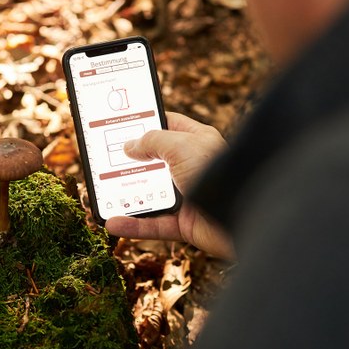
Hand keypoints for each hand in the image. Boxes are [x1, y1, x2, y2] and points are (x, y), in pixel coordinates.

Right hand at [105, 112, 234, 259]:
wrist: (246, 214)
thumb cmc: (217, 172)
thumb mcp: (180, 145)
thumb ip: (152, 141)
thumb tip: (130, 146)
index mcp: (198, 141)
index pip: (169, 125)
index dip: (146, 123)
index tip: (122, 123)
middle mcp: (193, 167)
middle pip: (155, 162)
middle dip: (130, 163)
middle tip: (104, 160)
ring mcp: (189, 196)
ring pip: (151, 194)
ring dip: (127, 195)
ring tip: (102, 193)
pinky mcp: (186, 224)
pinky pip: (154, 224)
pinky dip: (133, 225)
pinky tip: (112, 222)